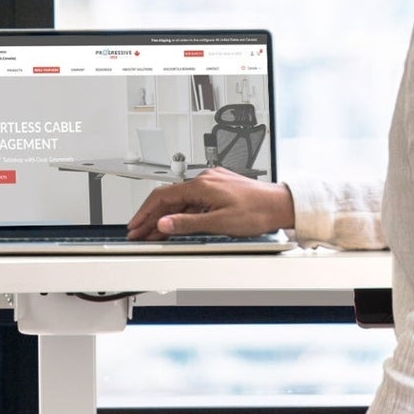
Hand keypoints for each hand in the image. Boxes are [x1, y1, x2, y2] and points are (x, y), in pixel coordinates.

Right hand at [124, 168, 295, 241]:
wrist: (279, 205)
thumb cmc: (257, 212)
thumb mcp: (219, 222)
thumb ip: (188, 223)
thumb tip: (164, 223)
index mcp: (201, 185)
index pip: (162, 197)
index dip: (144, 213)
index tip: (134, 225)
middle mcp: (205, 180)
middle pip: (168, 198)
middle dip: (150, 217)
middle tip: (137, 232)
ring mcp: (211, 184)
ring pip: (180, 201)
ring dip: (165, 217)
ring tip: (153, 233)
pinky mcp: (218, 190)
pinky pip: (192, 201)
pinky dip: (180, 214)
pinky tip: (176, 224)